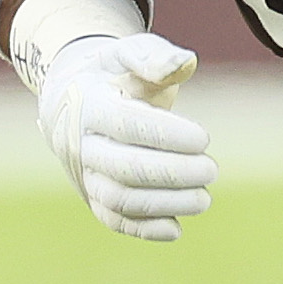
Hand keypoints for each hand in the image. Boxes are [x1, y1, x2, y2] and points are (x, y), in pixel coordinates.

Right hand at [36, 33, 216, 240]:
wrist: (71, 100)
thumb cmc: (112, 74)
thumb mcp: (127, 54)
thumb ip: (154, 56)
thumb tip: (185, 63)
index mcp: (88, 104)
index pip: (127, 125)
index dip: (167, 135)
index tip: (204, 138)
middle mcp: (79, 143)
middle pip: (123, 167)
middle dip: (172, 173)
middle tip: (211, 170)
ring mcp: (83, 173)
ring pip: (118, 199)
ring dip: (164, 204)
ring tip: (204, 199)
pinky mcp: (91, 196)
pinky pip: (112, 219)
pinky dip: (143, 230)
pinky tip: (176, 229)